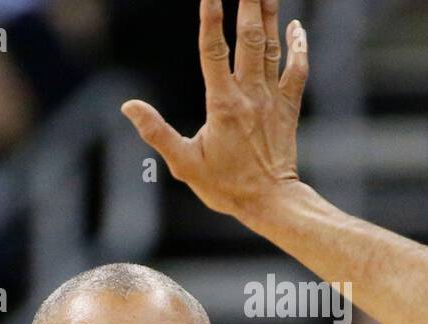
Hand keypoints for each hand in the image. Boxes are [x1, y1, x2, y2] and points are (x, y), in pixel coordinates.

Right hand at [119, 0, 308, 222]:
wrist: (269, 200)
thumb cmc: (223, 185)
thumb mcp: (182, 162)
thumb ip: (156, 131)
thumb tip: (129, 107)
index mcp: (222, 104)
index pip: (213, 51)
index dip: (210, 18)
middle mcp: (250, 95)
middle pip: (249, 38)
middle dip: (247, 4)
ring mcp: (272, 98)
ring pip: (272, 47)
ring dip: (270, 14)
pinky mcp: (288, 106)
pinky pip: (297, 69)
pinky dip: (298, 45)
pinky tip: (296, 25)